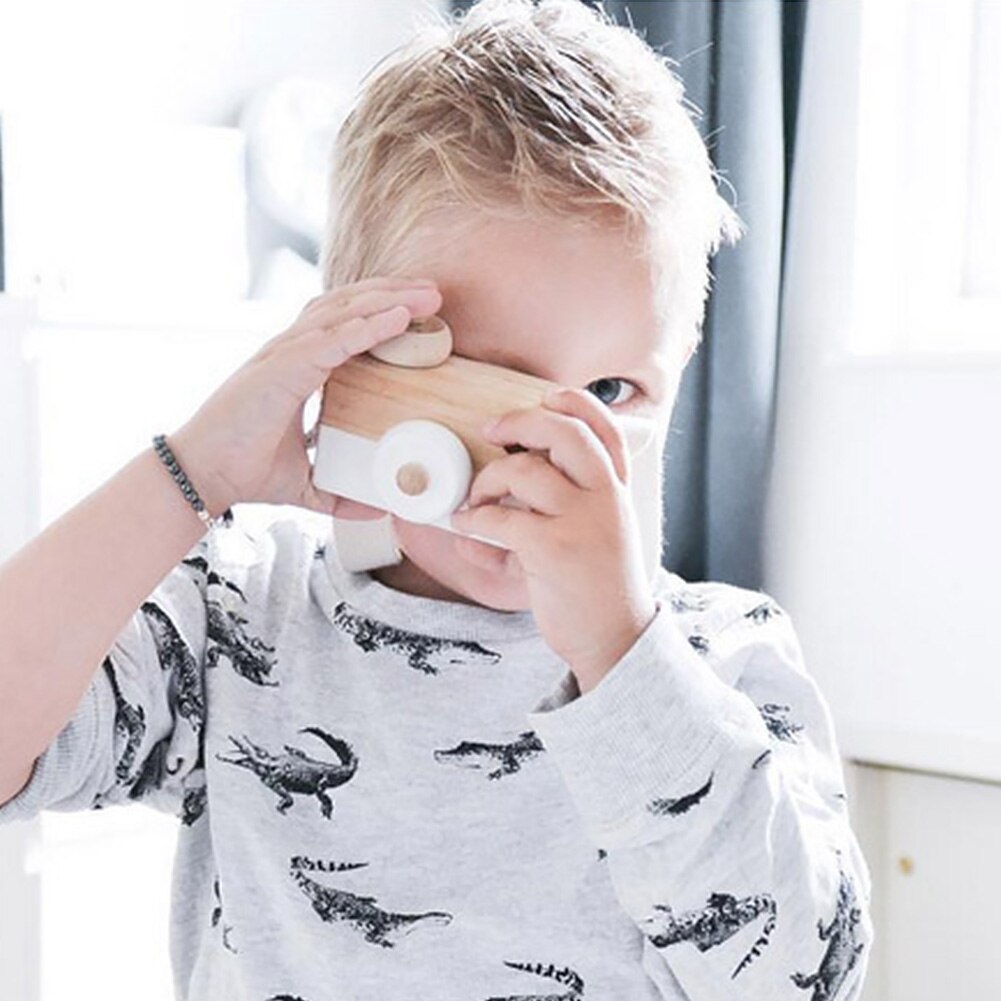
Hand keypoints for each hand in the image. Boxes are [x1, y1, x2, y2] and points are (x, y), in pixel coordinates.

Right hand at [167, 277, 441, 516]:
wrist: (202, 477)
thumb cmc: (244, 470)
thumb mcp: (306, 484)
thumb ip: (342, 494)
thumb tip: (381, 509)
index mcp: (298, 366)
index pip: (345, 323)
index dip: (381, 309)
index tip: (420, 308)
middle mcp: (291, 351)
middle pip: (348, 305)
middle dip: (393, 293)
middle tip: (434, 292)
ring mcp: (284, 356)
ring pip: (342, 313)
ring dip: (386, 300)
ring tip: (426, 295)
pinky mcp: (280, 370)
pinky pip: (330, 341)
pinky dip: (365, 327)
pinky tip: (396, 318)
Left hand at [449, 388, 658, 691]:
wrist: (615, 639)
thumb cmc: (597, 588)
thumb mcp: (596, 537)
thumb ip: (561, 508)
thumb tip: (496, 494)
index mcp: (617, 491)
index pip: (605, 428)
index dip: (575, 402)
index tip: (546, 396)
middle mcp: (606, 499)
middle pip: (564, 433)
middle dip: (520, 421)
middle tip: (491, 430)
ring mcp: (581, 522)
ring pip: (524, 471)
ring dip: (487, 480)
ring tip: (475, 501)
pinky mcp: (553, 550)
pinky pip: (500, 519)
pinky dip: (474, 519)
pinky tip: (467, 528)